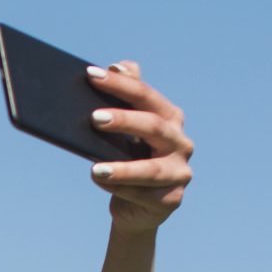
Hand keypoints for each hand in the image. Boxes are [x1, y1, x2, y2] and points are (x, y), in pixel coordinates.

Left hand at [84, 62, 193, 233]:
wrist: (137, 205)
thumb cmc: (130, 158)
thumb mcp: (127, 128)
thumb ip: (126, 95)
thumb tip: (119, 65)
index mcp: (170, 118)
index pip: (145, 95)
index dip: (120, 85)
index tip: (91, 75)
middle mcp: (180, 142)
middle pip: (154, 126)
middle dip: (124, 120)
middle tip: (94, 118)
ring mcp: (179, 172)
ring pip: (152, 169)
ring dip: (123, 169)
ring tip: (95, 169)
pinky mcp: (172, 199)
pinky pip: (142, 194)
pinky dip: (119, 189)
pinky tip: (100, 182)